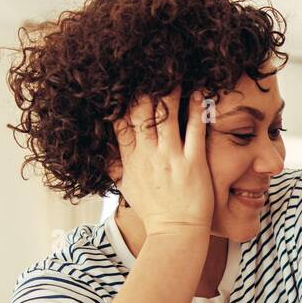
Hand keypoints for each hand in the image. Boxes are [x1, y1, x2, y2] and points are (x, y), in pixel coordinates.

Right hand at [110, 86, 213, 237]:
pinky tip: (199, 92)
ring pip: (166, 116)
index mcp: (130, 160)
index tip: (127, 83)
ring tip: (175, 72)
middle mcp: (147, 156)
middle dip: (144, 89)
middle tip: (151, 70)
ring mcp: (170, 158)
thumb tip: (102, 150)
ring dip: (170, 91)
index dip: (123, 100)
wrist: (175, 233)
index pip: (120, 122)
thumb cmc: (154, 211)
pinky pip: (194, 129)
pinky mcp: (192, 163)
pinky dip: (196, 109)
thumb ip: (114, 165)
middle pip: (140, 113)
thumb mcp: (126, 187)